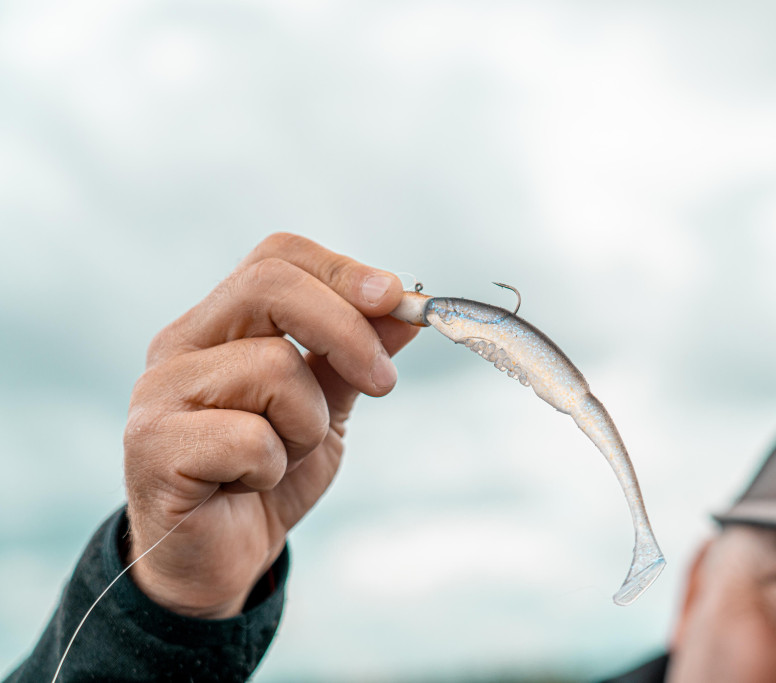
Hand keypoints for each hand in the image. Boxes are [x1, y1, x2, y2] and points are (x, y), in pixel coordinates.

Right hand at [122, 233, 418, 617]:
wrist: (221, 561)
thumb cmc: (268, 477)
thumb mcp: (325, 410)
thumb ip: (355, 359)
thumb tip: (408, 309)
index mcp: (221, 324)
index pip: (276, 257)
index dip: (341, 271)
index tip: (397, 300)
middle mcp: (181, 344)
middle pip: (269, 286)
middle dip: (346, 331)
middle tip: (385, 383)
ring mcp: (159, 392)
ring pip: (272, 367)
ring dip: (307, 424)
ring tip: (282, 458)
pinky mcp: (152, 446)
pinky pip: (250, 438)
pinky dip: (272, 469)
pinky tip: (246, 487)